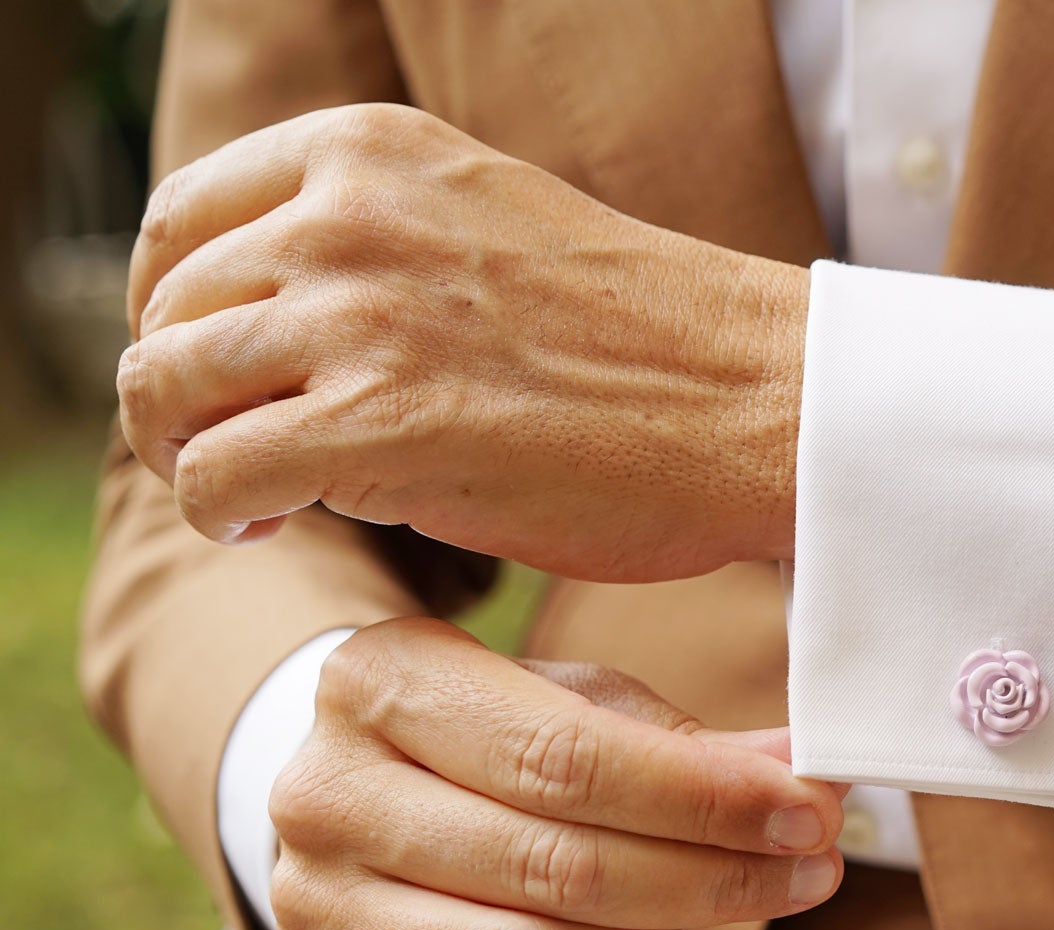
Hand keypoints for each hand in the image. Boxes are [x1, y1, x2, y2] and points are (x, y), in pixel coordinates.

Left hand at [118, 103, 806, 581]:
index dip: (177, 307)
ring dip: (187, 455)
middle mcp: (345, 216)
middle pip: (165, 308)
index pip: (185, 220)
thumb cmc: (655, 339)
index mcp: (372, 153)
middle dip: (180, 393)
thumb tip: (287, 330)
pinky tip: (271, 529)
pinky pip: (214, 477)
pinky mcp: (376, 427)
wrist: (764, 400)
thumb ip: (383, 250)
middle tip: (235, 450)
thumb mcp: (494, 229)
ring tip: (250, 498)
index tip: (220, 369)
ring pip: (166, 389)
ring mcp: (357, 317)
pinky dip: (220, 514)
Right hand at [265, 618, 845, 929]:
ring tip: (700, 910)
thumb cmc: (489, 735)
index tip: (810, 815)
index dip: (705, 799)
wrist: (359, 793)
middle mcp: (322, 791)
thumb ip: (686, 742)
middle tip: (810, 875)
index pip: (567, 758)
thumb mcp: (575, 701)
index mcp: (384, 679)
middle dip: (710, 879)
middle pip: (555, 866)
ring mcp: (308, 902)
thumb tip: (809, 777)